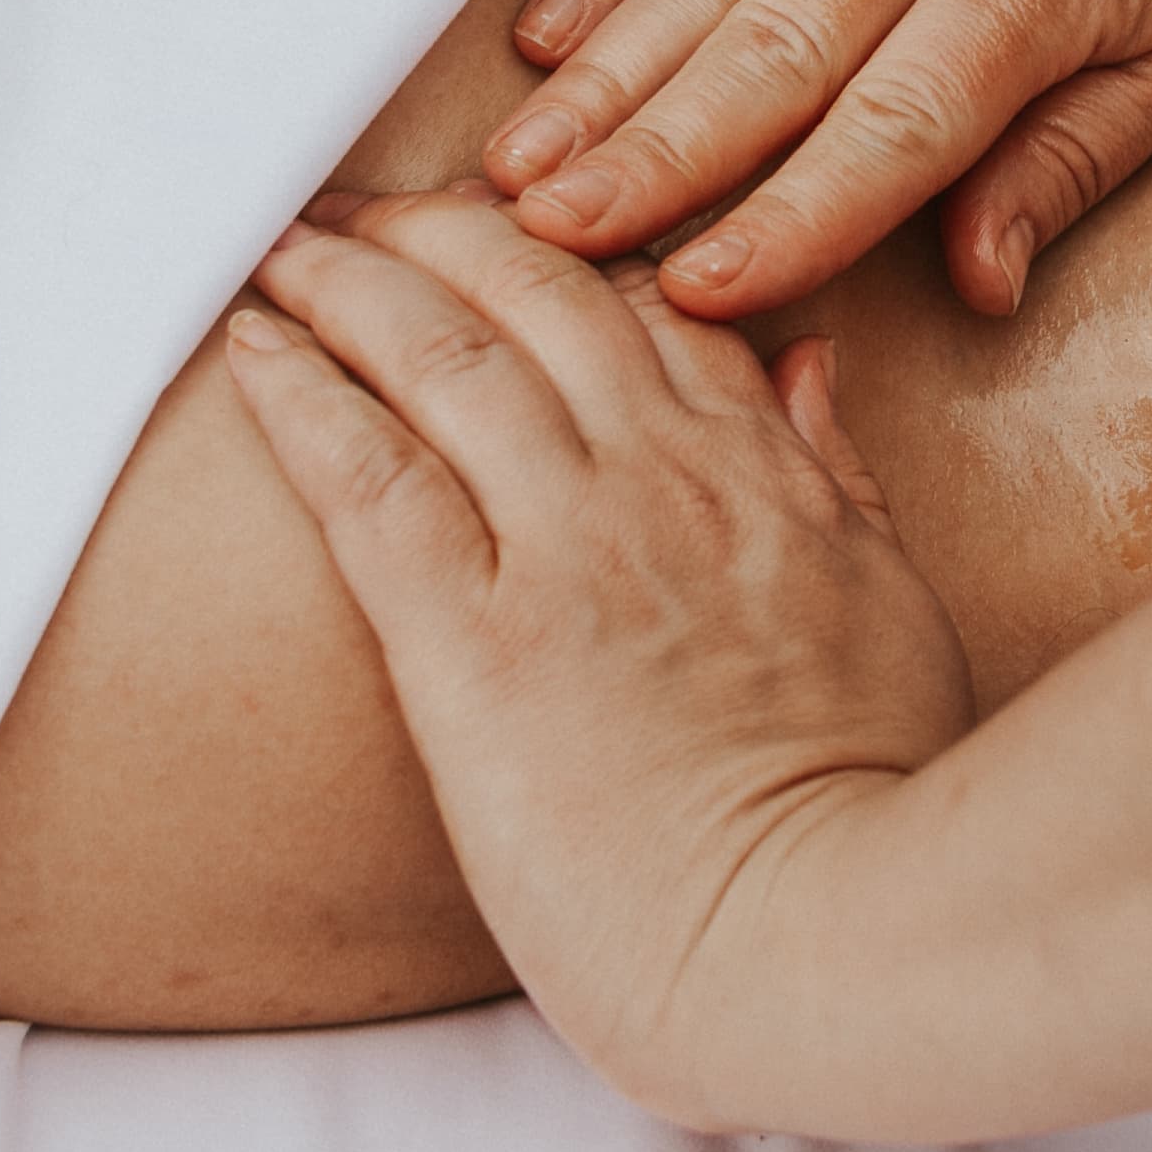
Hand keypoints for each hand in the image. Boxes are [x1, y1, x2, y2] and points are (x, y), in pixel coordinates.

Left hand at [225, 188, 973, 1116]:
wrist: (832, 943)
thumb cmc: (878, 802)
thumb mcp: (898, 606)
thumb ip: (840, 474)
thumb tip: (806, 359)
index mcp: (768, 472)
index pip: (656, 302)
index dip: (570, 243)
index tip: (509, 220)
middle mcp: (666, 477)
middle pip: (537, 292)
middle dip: (440, 228)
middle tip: (365, 208)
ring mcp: (572, 549)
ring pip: (445, 352)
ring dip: (351, 278)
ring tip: (285, 244)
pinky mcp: (479, 643)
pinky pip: (370, 478)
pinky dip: (303, 392)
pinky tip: (254, 344)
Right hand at [485, 0, 1151, 319]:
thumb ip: (1075, 162)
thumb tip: (980, 288)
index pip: (888, 129)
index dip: (786, 218)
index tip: (693, 297)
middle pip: (764, 50)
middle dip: (647, 157)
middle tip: (540, 244)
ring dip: (603, 71)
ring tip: (515, 164)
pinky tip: (547, 31)